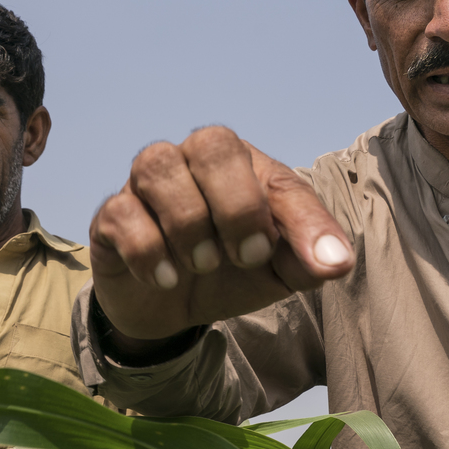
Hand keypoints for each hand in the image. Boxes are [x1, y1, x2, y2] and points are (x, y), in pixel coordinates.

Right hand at [89, 127, 353, 343]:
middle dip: (236, 205)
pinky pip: (122, 214)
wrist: (169, 306)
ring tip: (202, 266)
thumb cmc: (230, 271)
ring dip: (188, 224)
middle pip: (212, 143)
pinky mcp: (110, 216)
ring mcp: (145, 184)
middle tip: (246, 257)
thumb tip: (338, 261)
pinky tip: (166, 279)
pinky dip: (148, 251)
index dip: (299, 218)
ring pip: (158, 167)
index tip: (312, 263)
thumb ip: (309, 258)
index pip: (276, 177)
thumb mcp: (278, 270)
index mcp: (242, 166)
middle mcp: (191, 160)